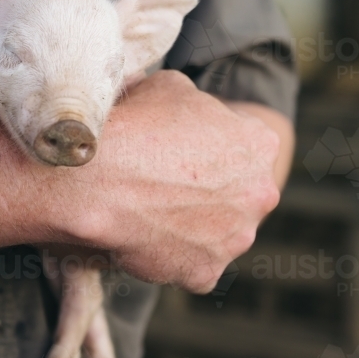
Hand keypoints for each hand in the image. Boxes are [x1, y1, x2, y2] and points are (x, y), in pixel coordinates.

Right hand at [49, 70, 280, 293]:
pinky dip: (173, 254)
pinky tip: (146, 236)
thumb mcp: (169, 86)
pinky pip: (193, 264)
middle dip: (213, 190)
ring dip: (195, 225)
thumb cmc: (135, 125)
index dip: (212, 146)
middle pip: (241, 193)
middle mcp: (261, 193)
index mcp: (259, 144)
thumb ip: (193, 100)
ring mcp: (236, 238)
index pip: (245, 146)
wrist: (97, 178)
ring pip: (220, 232)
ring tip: (153, 212)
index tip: (184, 151)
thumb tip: (181, 106)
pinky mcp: (207, 272)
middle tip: (170, 184)